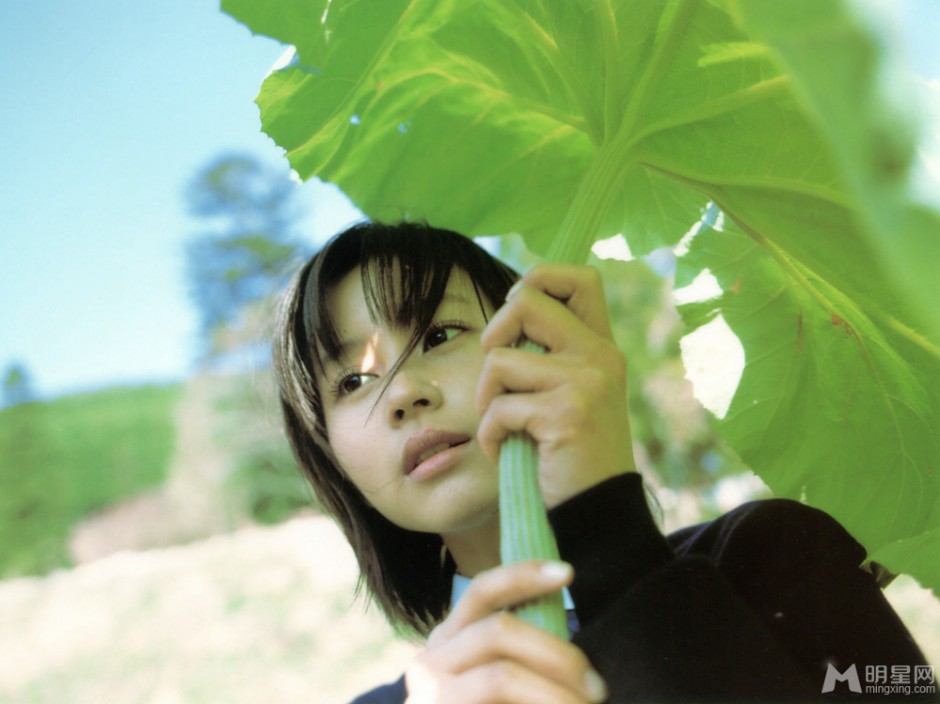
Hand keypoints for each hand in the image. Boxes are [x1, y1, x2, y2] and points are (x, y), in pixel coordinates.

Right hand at [404, 561, 606, 702]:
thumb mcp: (480, 680)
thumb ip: (514, 659)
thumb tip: (576, 658)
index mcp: (446, 641)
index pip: (483, 591)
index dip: (523, 576)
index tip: (567, 572)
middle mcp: (431, 663)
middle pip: (500, 632)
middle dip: (558, 655)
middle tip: (598, 688)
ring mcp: (434, 697)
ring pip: (502, 676)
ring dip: (556, 695)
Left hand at [475, 263, 634, 507]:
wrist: (597, 511)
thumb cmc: (570, 454)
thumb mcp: (571, 394)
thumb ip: (551, 355)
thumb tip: (506, 315)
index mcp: (602, 346)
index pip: (579, 277)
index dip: (538, 279)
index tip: (518, 319)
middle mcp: (600, 355)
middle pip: (526, 301)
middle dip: (494, 333)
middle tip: (499, 375)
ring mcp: (586, 382)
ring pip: (499, 359)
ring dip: (486, 397)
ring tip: (505, 426)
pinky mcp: (566, 413)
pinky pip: (498, 407)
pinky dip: (491, 434)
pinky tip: (507, 451)